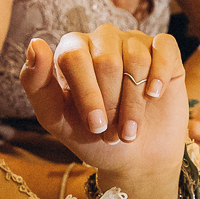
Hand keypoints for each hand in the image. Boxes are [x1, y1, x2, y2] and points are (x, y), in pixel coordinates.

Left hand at [20, 26, 187, 198]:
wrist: (136, 159)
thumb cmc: (93, 137)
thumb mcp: (56, 119)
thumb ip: (37, 84)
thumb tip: (36, 43)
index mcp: (72, 50)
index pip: (74, 58)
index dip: (86, 94)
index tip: (95, 126)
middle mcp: (102, 39)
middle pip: (106, 60)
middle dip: (111, 104)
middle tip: (112, 133)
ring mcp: (134, 41)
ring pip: (136, 59)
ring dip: (134, 102)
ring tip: (130, 129)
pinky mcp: (164, 50)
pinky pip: (164, 47)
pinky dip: (160, 73)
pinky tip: (154, 95)